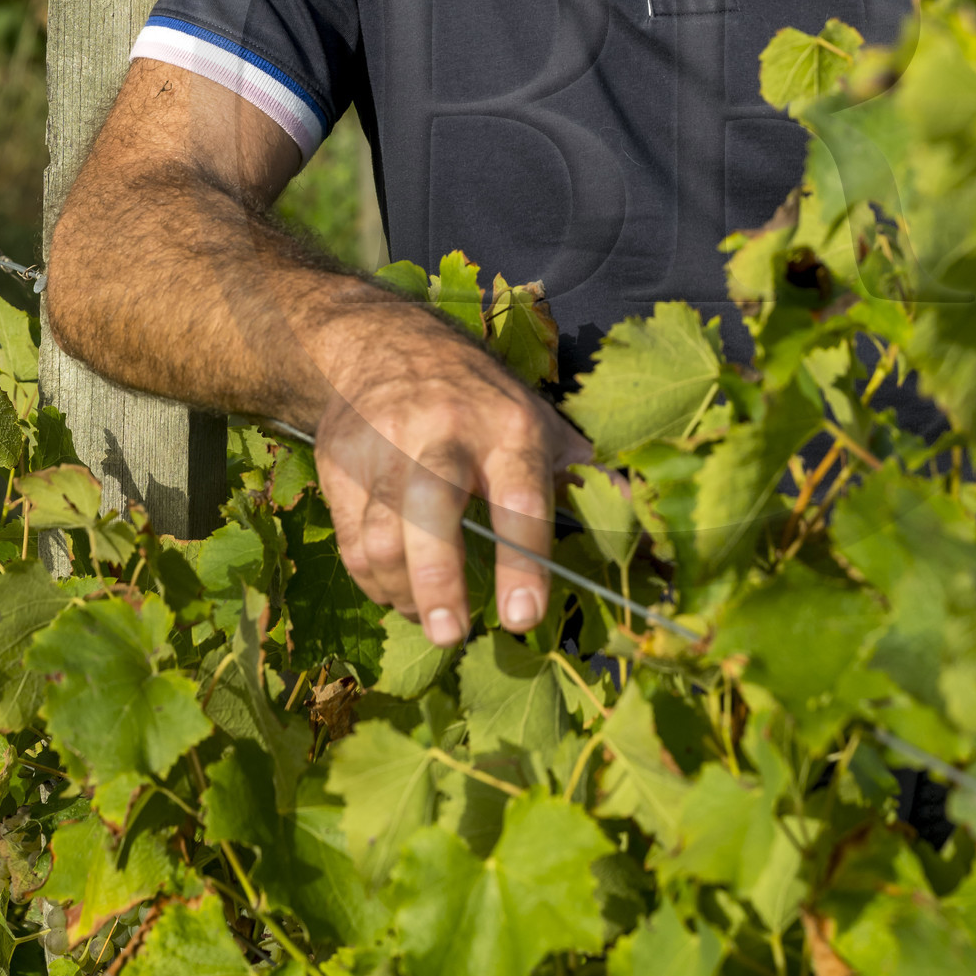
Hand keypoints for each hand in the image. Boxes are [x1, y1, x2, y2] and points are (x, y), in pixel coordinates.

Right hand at [314, 303, 590, 644]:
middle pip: (433, 508)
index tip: (522, 615)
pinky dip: (373, 579)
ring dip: (404, 591)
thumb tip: (634, 510)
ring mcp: (386, 444)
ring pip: (384, 533)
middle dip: (439, 578)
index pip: (520, 497)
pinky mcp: (341, 461)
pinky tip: (396, 590)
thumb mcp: (537, 418)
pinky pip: (352, 538)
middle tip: (450, 633)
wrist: (385, 342)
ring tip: (430, 617)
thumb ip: (582, 470)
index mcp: (508, 426)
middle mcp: (445, 432)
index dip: (523, 561)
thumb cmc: (479, 398)